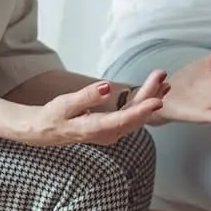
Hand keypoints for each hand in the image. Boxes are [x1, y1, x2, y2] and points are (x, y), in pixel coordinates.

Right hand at [21, 76, 167, 147]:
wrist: (47, 131)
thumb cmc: (54, 116)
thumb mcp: (65, 104)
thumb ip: (87, 96)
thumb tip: (106, 87)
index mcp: (95, 129)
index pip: (123, 120)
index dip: (142, 110)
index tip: (158, 100)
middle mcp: (108, 134)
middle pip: (134, 116)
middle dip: (151, 95)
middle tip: (162, 75)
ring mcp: (112, 132)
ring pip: (136, 116)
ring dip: (150, 98)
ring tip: (164, 81)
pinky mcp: (113, 127)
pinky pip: (133, 115)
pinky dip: (144, 102)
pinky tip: (155, 92)